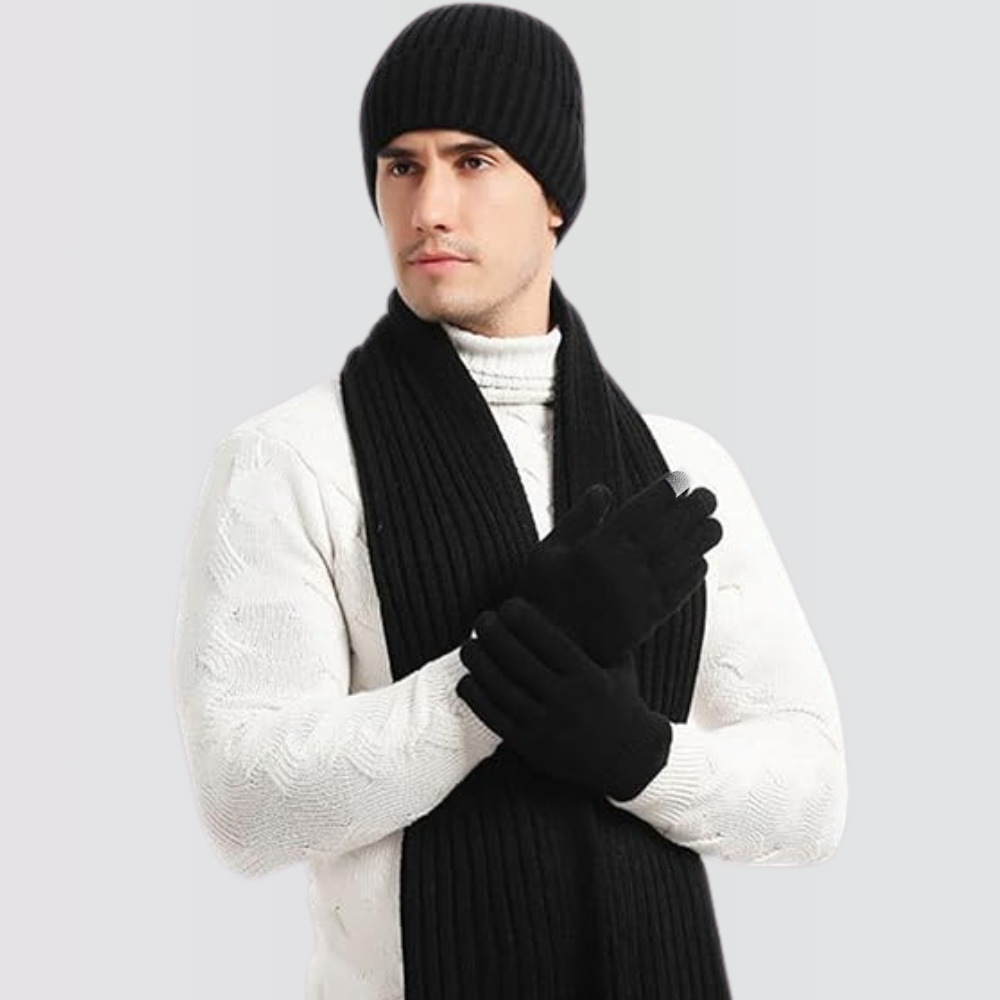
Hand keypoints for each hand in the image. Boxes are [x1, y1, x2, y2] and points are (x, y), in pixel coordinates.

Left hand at [456, 596, 672, 801]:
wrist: (628, 759)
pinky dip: (476, 697)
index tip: (507, 605)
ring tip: (468, 645)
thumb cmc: (620, 702)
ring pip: (500, 688)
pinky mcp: (531, 746)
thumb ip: (600, 636)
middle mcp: (567, 701)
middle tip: (482, 619)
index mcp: (588, 677)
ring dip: (479, 662)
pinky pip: (494, 718)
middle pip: (517, 660)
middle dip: (494, 634)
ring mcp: (547, 726)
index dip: (522, 619)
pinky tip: (467, 680)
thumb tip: (582, 594)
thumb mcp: (619, 666)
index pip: (547, 640)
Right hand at [514, 476, 722, 664]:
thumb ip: (578, 519)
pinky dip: (693, 574)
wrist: (549, 652)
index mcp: (597, 549)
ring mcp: (638, 596)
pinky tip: (700, 562)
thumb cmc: (541, 597)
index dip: (665, 493)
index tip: (681, 479)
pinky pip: (679, 592)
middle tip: (709, 496)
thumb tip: (604, 490)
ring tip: (714, 524)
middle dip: (692, 510)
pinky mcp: (647, 621)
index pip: (640, 511)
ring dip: (701, 540)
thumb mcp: (546, 552)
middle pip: (668, 531)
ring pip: (680, 560)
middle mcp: (623, 569)